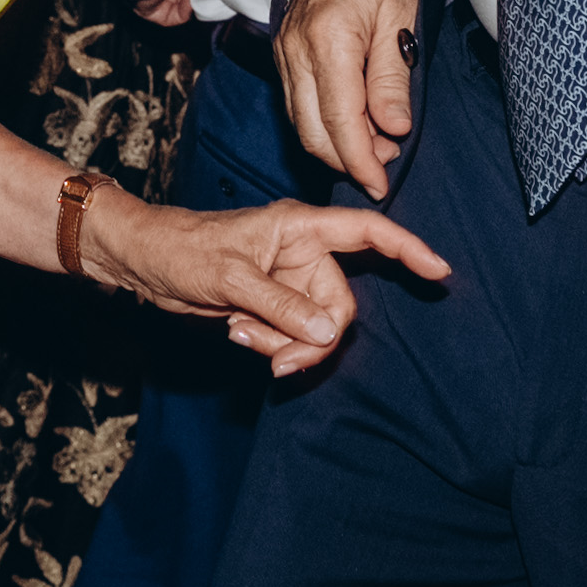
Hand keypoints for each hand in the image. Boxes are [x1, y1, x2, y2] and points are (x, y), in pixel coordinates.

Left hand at [94, 192, 451, 377]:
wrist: (147, 262)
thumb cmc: (184, 249)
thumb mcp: (231, 278)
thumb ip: (282, 305)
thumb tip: (330, 333)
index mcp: (300, 227)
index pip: (367, 233)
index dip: (407, 250)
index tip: (440, 272)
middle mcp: (302, 253)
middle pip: (340, 304)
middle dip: (313, 337)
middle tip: (276, 359)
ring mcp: (289, 281)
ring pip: (316, 327)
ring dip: (286, 344)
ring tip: (243, 336)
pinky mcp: (273, 305)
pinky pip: (293, 335)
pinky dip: (272, 344)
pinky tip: (238, 333)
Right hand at [278, 0, 423, 197]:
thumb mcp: (400, 19)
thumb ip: (392, 78)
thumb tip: (393, 129)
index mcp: (329, 39)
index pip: (340, 119)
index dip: (360, 160)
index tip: (379, 184)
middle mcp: (296, 51)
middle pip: (312, 131)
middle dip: (347, 160)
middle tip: (385, 163)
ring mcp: (284, 54)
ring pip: (300, 123)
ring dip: (335, 146)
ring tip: (376, 143)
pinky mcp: (282, 57)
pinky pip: (297, 106)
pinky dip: (322, 126)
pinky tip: (354, 123)